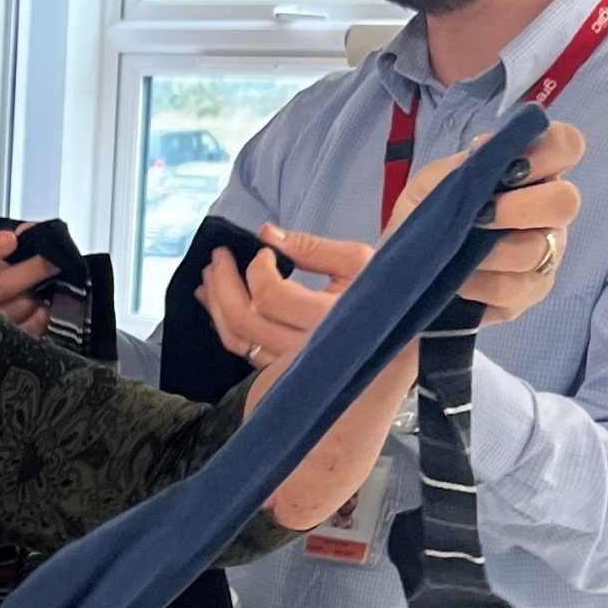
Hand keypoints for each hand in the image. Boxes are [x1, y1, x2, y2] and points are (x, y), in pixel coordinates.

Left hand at [200, 225, 369, 381]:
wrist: (398, 339)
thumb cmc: (382, 296)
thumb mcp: (358, 263)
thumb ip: (312, 248)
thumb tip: (266, 233)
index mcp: (328, 319)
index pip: (271, 295)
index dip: (258, 269)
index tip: (263, 254)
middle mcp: (306, 349)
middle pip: (245, 318)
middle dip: (223, 282)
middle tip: (218, 257)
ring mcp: (292, 366)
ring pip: (238, 340)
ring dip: (216, 305)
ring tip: (210, 278)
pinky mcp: (283, 374)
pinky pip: (243, 351)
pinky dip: (225, 325)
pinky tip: (219, 305)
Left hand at [389, 120, 583, 322]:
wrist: (406, 272)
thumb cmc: (425, 219)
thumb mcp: (429, 186)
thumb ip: (459, 166)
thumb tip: (486, 149)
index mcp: (531, 173)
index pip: (566, 146)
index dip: (548, 152)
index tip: (510, 169)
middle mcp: (547, 212)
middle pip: (566, 202)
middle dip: (520, 207)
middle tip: (481, 216)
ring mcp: (544, 254)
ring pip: (538, 249)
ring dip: (491, 250)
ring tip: (457, 252)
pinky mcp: (528, 293)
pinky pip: (514, 288)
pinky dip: (479, 283)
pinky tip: (458, 281)